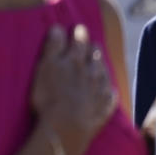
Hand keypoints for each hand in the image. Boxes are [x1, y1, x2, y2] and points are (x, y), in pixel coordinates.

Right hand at [30, 24, 117, 154]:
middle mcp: (91, 72)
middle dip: (92, 47)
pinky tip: (109, 90)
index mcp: (74, 60)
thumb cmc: (49, 96)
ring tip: (99, 61)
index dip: (78, 34)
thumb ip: (52, 47)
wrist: (66, 126)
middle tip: (92, 43)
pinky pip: (110, 96)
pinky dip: (109, 90)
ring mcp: (99, 90)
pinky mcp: (104, 109)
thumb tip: (58, 28)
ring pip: (103, 73)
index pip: (77, 42)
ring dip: (101, 65)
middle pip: (93, 56)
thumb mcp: (45, 67)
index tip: (78, 27)